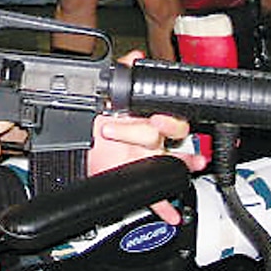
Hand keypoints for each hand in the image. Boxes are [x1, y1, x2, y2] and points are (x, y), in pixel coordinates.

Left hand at [88, 51, 208, 223]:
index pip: (167, 113)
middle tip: (153, 128)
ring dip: (183, 164)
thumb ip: (120, 76)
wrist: (76, 148)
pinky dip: (164, 206)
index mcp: (145, 117)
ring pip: (170, 162)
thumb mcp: (103, 96)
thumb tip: (134, 57)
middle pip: (169, 134)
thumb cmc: (93, 122)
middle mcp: (151, 138)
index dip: (165, 114)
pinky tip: (172, 213)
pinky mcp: (139, 180)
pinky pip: (156, 195)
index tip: (156, 116)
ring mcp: (148, 160)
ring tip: (193, 164)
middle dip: (159, 131)